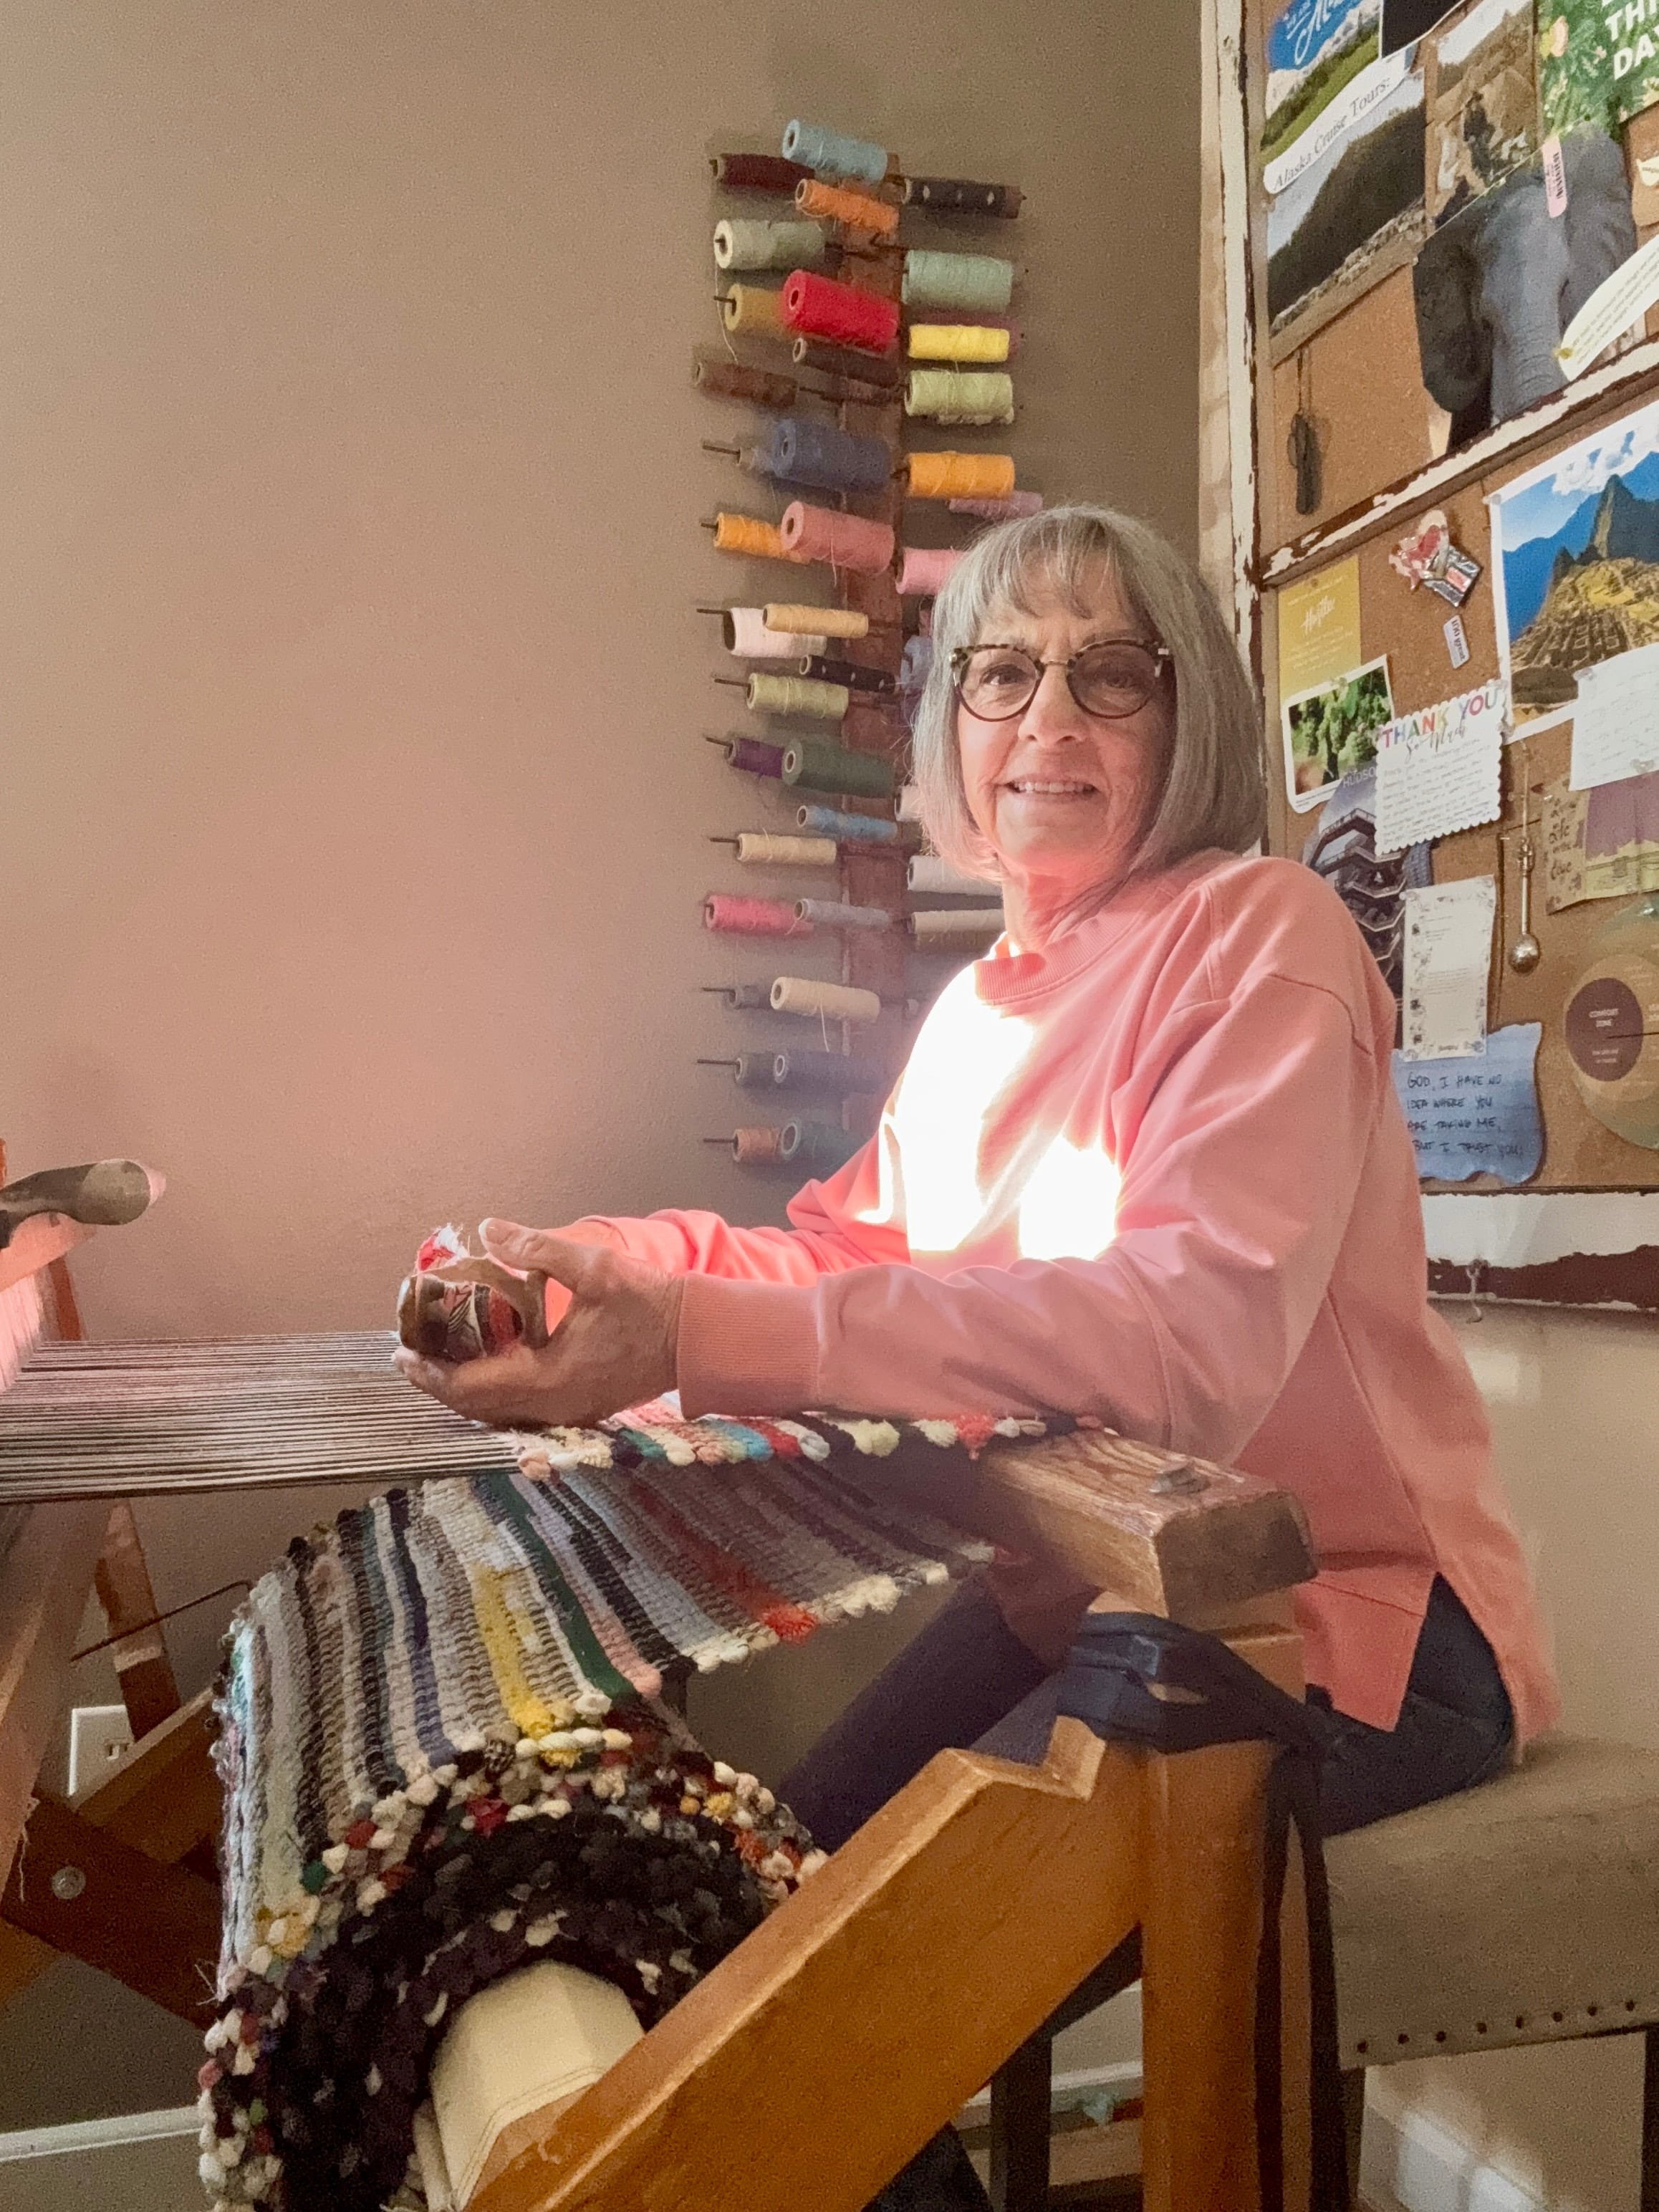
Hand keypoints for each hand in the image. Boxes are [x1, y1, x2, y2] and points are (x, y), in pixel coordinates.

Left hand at [393, 1219, 683, 1429]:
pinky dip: (493, 1390)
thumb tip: (488, 1229)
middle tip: (409, 1354)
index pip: (471, 1388)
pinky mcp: (579, 1406)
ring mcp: (568, 1411)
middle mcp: (553, 1405)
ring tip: (438, 1359)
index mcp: (550, 1378)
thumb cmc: (650, 1302)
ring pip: (499, 1412)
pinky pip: (521, 1408)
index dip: (431, 1373)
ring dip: (464, 1388)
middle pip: (478, 1407)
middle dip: (439, 1383)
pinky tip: (485, 1365)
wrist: (699, 1337)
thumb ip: (538, 1249)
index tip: (402, 1353)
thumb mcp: (594, 1267)